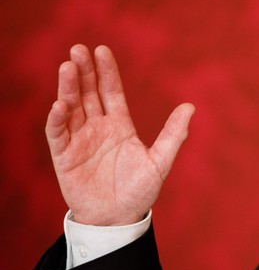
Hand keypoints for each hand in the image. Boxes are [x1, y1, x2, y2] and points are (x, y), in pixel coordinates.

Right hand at [46, 45, 194, 224]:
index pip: (111, 92)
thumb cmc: (140, 192)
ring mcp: (80, 140)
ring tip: (67, 67)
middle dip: (83, 72)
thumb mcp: (160, 162)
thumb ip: (173, 135)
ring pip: (71, 107)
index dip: (106, 72)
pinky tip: (60, 105)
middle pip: (88, 93)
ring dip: (68, 88)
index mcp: (120, 126)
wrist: (118, 220)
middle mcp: (98, 128)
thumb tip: (190, 107)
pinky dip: (57, 119)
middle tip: (78, 49)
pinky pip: (58, 133)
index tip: (102, 50)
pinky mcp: (65, 156)